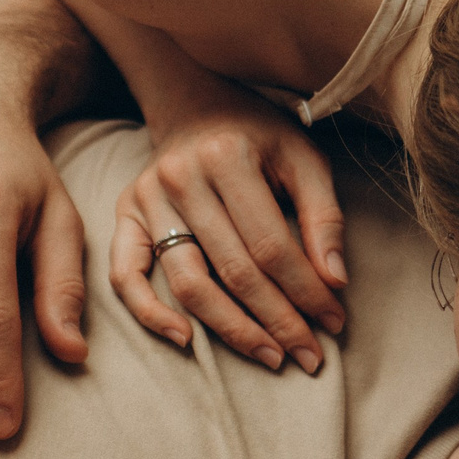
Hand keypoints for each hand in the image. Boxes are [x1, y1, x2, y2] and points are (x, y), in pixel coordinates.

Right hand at [109, 83, 347, 375]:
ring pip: (188, 282)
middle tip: (309, 355)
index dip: (305, 291)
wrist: (196, 103)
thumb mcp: (304, 159)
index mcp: (228, 158)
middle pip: (233, 271)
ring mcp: (146, 198)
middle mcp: (180, 177)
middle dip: (278, 320)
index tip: (334, 322)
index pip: (271, 246)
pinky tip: (185, 340)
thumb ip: (323, 217)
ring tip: (269, 355)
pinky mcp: (124, 214)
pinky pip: (126, 276)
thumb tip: (334, 282)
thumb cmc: (259, 136)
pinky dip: (150, 313)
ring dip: (231, 329)